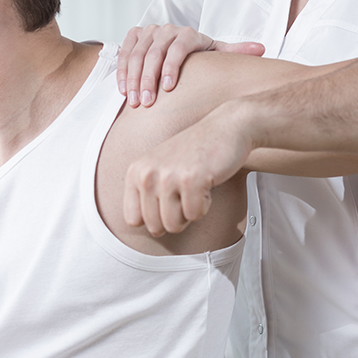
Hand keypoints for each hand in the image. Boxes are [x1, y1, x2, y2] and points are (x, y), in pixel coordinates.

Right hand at [117, 24, 263, 105]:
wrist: (178, 43)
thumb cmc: (201, 55)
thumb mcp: (217, 53)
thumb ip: (236, 52)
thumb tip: (261, 49)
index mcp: (189, 33)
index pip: (178, 47)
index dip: (171, 66)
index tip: (168, 88)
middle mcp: (167, 29)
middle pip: (154, 52)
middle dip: (148, 78)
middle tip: (147, 102)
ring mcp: (149, 31)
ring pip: (136, 53)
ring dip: (133, 78)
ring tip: (134, 101)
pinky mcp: (134, 35)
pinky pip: (124, 51)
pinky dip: (121, 70)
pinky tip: (123, 90)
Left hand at [123, 108, 251, 235]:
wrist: (224, 128)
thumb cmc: (195, 150)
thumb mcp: (158, 167)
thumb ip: (146, 193)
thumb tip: (149, 229)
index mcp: (135, 172)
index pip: (133, 220)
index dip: (154, 218)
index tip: (167, 204)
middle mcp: (147, 174)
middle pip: (155, 227)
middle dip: (175, 218)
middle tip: (185, 196)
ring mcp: (168, 177)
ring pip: (174, 225)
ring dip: (190, 212)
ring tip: (194, 189)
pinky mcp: (191, 180)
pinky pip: (195, 215)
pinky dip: (205, 205)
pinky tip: (206, 184)